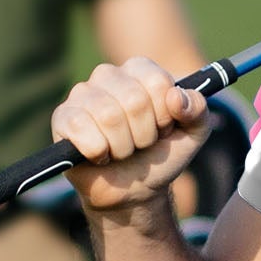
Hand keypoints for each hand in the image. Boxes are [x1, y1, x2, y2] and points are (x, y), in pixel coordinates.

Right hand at [53, 57, 213, 214]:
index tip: (163, 128)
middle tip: (140, 144)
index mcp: (139, 70)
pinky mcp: (62, 117)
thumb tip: (176, 97)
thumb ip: (198, 110)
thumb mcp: (193, 134)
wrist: (134, 190)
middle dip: (145, 135)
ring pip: (108, 116)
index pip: (157, 81)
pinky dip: (98, 152)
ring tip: (121, 151)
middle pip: (134, 100)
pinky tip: (100, 155)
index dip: (165, 114)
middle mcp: (108, 75)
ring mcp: (82, 94)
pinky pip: (81, 129)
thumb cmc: (160, 155)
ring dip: (123, 147)